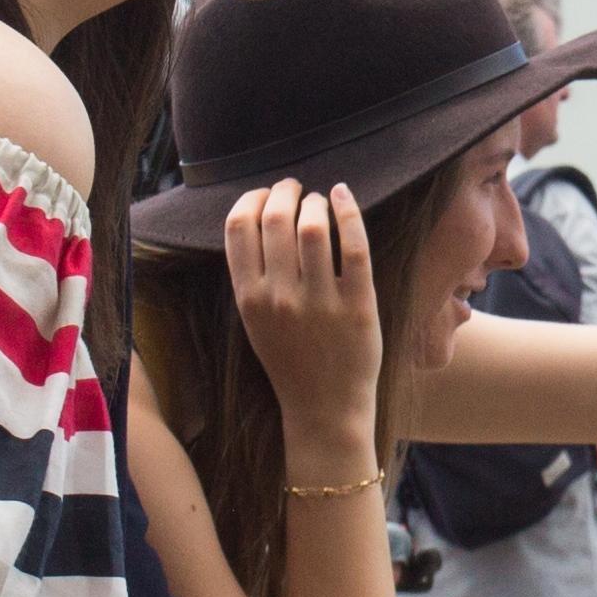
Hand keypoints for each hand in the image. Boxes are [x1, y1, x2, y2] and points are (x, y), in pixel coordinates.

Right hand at [226, 180, 389, 448]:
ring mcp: (319, 301)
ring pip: (313, 226)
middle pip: (275, 218)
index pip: (239, 227)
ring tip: (320, 202)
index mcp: (249, 298)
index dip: (252, 199)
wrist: (324, 408)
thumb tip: (258, 216)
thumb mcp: (255, 320)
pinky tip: (344, 196)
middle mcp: (280, 297)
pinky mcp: (358, 304)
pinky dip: (349, 212)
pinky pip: (353, 246)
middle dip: (284, 192)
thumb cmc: (290, 359)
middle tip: (295, 189)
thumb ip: (253, 275)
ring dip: (316, 202)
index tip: (265, 194)